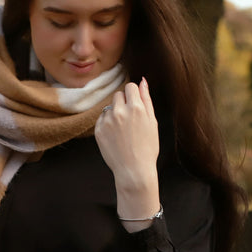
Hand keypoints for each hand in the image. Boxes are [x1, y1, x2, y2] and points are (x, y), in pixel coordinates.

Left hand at [95, 78, 159, 229]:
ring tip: (123, 132)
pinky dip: (107, 125)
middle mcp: (120, 111)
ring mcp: (107, 121)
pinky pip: (102, 119)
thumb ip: (147, 99)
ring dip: (115, 114)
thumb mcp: (152, 123)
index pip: (130, 87)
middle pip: (118, 95)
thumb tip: (143, 81)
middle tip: (130, 121)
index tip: (135, 106)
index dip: (133, 96)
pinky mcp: (98, 130)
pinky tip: (115, 137)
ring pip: (109, 107)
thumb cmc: (147, 148)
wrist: (134, 171)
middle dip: (124, 103)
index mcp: (136, 108)